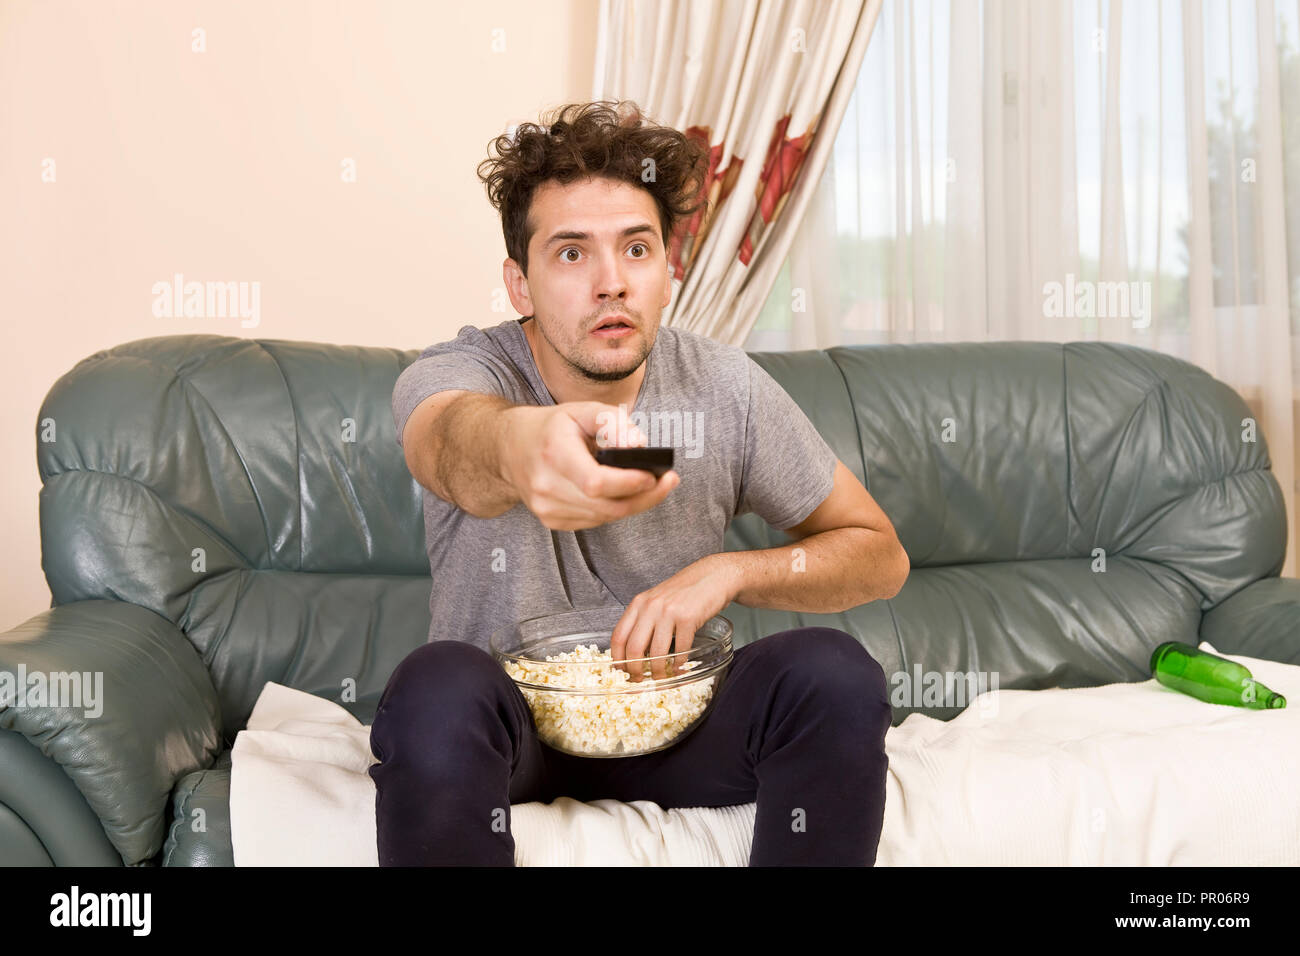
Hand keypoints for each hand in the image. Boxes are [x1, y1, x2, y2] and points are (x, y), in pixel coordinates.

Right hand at [501, 402, 678, 530]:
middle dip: (644, 496)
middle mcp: (546, 486)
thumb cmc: (552, 427)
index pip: (596, 482)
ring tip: (652, 486)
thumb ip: (613, 422)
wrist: (511, 448)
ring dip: (633, 504)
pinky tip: (623, 494)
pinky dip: (613, 509)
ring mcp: (547, 508)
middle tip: (668, 482)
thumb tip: (640, 446)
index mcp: (553, 453)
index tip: (655, 475)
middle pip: (607, 505)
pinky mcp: (552, 520)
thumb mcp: (582, 410)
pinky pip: (595, 521)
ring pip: (605, 516)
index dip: (629, 483)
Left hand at [610, 554, 737, 681]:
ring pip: (657, 652)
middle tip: (640, 681)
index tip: (621, 672)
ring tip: (661, 677)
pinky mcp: (688, 618)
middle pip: (634, 648)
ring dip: (658, 671)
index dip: (617, 659)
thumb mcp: (656, 600)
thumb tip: (634, 653)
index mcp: (639, 603)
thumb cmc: (684, 591)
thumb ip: (644, 620)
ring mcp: (669, 612)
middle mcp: (651, 607)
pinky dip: (679, 663)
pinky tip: (680, 666)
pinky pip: (680, 649)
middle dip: (635, 670)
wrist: (712, 576)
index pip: (618, 636)